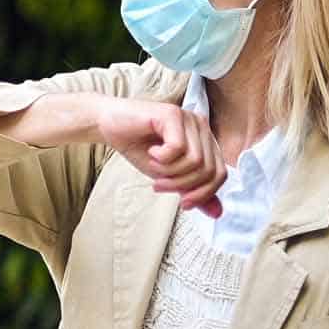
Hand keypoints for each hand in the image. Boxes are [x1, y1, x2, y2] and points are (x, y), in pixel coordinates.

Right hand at [94, 96, 227, 217]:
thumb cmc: (138, 147)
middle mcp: (201, 126)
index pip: (220, 173)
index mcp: (205, 140)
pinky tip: (151, 152)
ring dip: (170, 172)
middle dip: (183, 185)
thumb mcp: (168, 176)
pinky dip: (163, 158)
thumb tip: (217, 214)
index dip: (204, 194)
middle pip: (209, 169)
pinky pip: (178, 147)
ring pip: (195, 160)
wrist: (108, 125)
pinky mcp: (172, 114)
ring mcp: (188, 118)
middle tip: (159, 186)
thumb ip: (193, 190)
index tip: (183, 203)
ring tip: (153, 168)